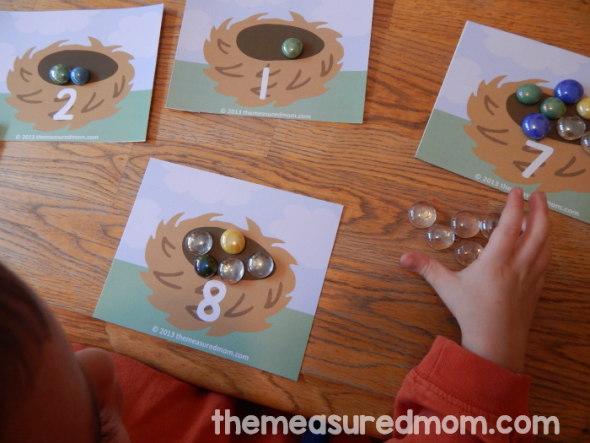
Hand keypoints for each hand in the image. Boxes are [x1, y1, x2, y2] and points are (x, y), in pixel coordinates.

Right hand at [400, 188, 550, 372]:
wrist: (496, 343)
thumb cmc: (471, 313)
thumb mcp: (447, 288)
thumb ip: (427, 268)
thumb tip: (403, 256)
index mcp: (497, 261)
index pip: (510, 225)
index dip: (514, 205)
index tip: (516, 191)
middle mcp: (519, 265)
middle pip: (537, 231)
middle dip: (540, 210)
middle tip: (539, 194)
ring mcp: (531, 277)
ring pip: (546, 245)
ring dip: (546, 226)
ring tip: (542, 214)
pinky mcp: (537, 288)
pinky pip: (546, 261)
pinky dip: (546, 246)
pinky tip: (543, 244)